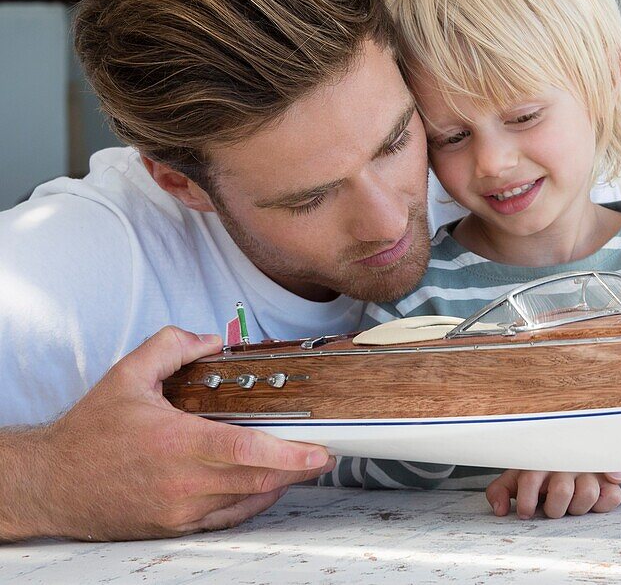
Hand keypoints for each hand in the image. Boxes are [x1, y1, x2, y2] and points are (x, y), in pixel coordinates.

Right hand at [24, 326, 334, 540]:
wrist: (51, 484)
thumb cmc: (88, 434)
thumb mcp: (126, 375)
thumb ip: (171, 346)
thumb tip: (212, 339)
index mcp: (176, 442)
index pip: (246, 449)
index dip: (289, 453)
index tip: (318, 450)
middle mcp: (182, 481)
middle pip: (256, 478)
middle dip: (298, 468)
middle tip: (323, 454)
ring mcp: (180, 508)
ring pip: (246, 499)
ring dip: (280, 484)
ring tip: (302, 466)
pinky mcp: (175, 525)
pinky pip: (227, 518)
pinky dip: (253, 502)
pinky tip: (266, 487)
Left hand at [485, 470, 620, 518]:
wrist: (575, 451)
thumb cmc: (542, 469)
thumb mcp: (518, 476)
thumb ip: (502, 490)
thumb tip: (500, 509)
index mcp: (542, 461)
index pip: (530, 479)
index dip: (527, 501)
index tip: (526, 512)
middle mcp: (566, 463)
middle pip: (561, 491)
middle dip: (554, 508)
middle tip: (552, 508)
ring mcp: (589, 470)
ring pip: (587, 493)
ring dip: (577, 506)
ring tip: (572, 505)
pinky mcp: (609, 479)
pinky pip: (611, 496)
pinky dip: (603, 503)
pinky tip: (593, 502)